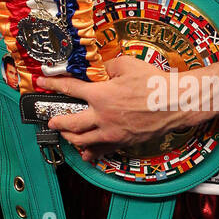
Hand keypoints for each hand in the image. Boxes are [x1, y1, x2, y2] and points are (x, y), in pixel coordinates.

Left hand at [36, 56, 187, 161]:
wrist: (176, 102)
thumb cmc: (154, 83)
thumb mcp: (127, 65)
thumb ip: (108, 67)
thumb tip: (99, 71)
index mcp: (101, 95)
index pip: (70, 89)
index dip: (53, 84)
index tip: (42, 82)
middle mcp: (103, 117)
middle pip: (70, 123)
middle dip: (56, 121)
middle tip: (50, 121)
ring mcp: (113, 133)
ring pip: (83, 141)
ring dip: (70, 138)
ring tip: (65, 135)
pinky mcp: (123, 142)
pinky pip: (102, 151)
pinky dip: (91, 153)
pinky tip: (87, 153)